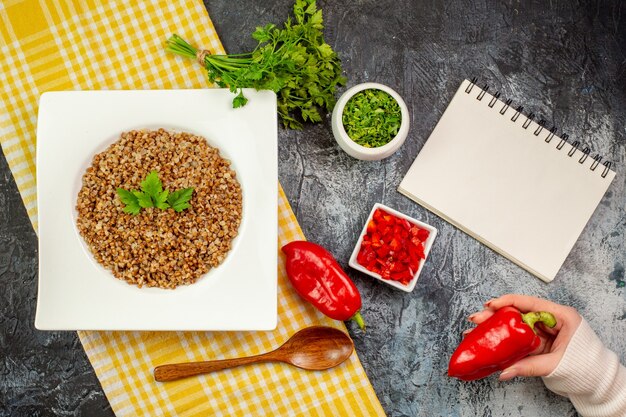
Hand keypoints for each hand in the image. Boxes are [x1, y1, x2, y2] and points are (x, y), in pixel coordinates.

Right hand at [465, 294, 581, 380]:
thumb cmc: (585, 367)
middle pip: (518, 312)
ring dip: (495, 327)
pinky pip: (518, 338)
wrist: (596, 382)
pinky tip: (489, 340)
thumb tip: (505, 371)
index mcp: (561, 316)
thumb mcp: (556, 364)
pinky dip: (503, 339)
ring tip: (476, 330)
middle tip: (476, 319)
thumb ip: (529, 366)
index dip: (508, 302)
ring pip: (515, 324)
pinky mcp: (539, 342)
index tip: (490, 305)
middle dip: (495, 315)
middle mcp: (551, 320)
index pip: (530, 302)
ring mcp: (544, 331)